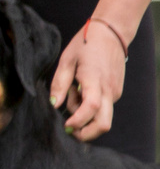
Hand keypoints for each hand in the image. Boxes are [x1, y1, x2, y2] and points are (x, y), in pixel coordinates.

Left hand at [52, 17, 131, 140]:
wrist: (111, 34)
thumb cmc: (85, 45)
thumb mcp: (66, 60)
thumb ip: (59, 83)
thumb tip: (53, 105)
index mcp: (95, 80)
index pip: (91, 108)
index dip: (78, 121)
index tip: (65, 125)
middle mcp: (109, 90)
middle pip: (103, 124)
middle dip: (86, 133)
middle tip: (68, 129)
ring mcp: (114, 93)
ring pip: (102, 117)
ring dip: (85, 117)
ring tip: (72, 95)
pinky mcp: (115, 92)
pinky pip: (103, 108)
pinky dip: (89, 108)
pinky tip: (80, 91)